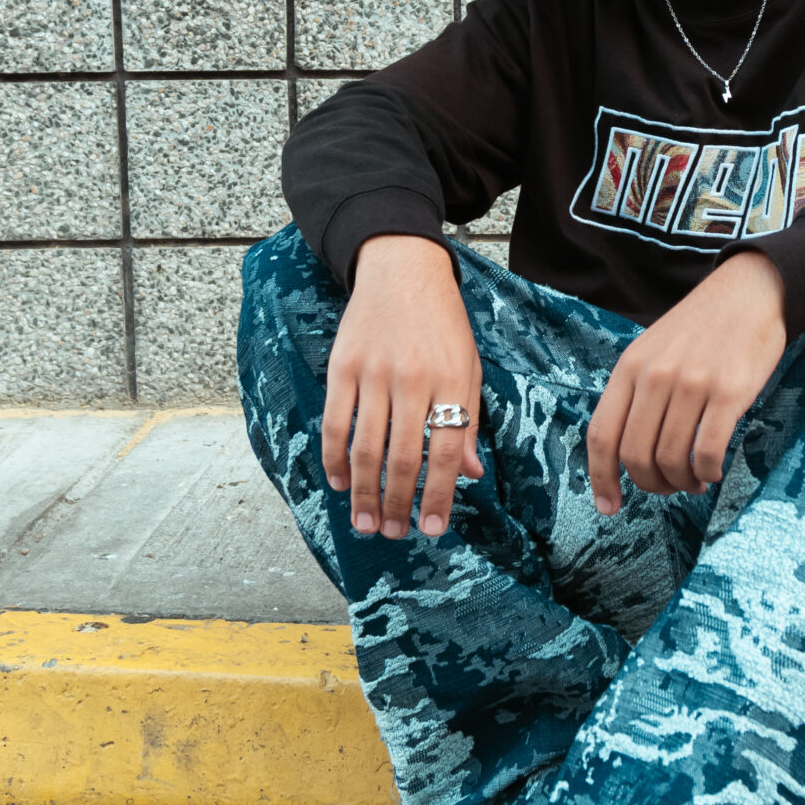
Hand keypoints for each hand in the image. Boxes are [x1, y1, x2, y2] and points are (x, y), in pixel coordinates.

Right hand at [322, 235, 483, 540]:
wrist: (403, 270)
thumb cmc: (442, 325)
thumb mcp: (468, 367)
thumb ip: (468, 421)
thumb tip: (470, 476)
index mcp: (451, 381)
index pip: (445, 452)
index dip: (439, 496)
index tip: (433, 528)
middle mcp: (412, 379)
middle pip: (402, 457)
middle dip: (396, 504)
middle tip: (392, 533)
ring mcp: (373, 373)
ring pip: (365, 447)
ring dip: (363, 492)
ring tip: (365, 522)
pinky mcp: (342, 366)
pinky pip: (335, 423)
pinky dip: (335, 458)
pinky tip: (339, 482)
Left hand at [586, 252, 785, 512]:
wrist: (750, 292)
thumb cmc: (701, 329)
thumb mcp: (652, 351)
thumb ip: (635, 394)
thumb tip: (625, 454)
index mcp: (630, 368)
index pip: (602, 434)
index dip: (601, 478)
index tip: (609, 507)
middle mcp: (656, 376)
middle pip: (636, 455)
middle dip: (651, 485)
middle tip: (669, 487)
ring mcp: (692, 384)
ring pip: (672, 458)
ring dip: (682, 482)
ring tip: (694, 479)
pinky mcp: (730, 392)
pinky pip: (708, 452)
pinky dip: (707, 472)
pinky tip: (713, 469)